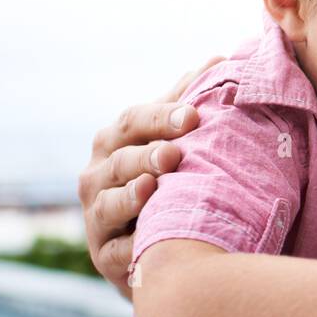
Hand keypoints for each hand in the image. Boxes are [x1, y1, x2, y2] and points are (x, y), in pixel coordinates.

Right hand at [78, 57, 224, 297]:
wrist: (162, 245)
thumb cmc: (170, 182)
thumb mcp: (175, 142)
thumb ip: (188, 103)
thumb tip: (219, 59)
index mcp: (115, 142)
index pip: (133, 121)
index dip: (160, 116)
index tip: (193, 115)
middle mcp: (97, 176)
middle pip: (117, 160)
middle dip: (145, 155)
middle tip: (174, 153)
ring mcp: (97, 218)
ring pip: (108, 204)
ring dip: (131, 195)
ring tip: (153, 187)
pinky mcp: (105, 258)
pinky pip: (116, 251)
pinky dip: (133, 245)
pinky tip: (150, 238)